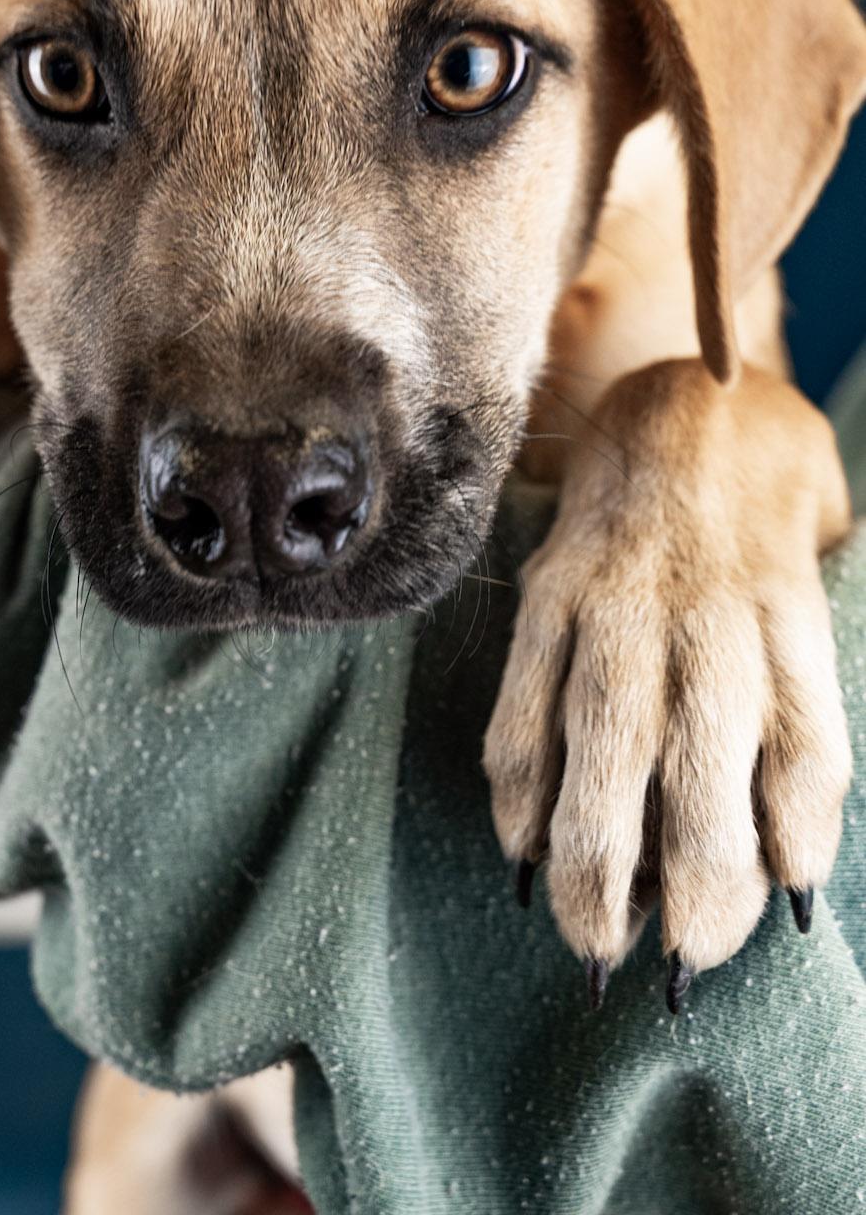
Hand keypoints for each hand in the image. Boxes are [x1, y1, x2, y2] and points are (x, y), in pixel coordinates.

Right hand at [484, 358, 853, 1009]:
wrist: (678, 391)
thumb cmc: (771, 496)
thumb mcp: (826, 561)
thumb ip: (812, 671)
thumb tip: (793, 821)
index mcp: (785, 604)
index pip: (804, 735)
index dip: (795, 828)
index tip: (790, 899)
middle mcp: (703, 606)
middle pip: (702, 752)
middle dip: (692, 868)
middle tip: (685, 954)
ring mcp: (618, 596)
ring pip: (604, 733)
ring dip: (594, 846)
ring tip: (589, 932)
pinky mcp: (550, 587)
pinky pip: (526, 690)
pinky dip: (519, 775)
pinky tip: (520, 841)